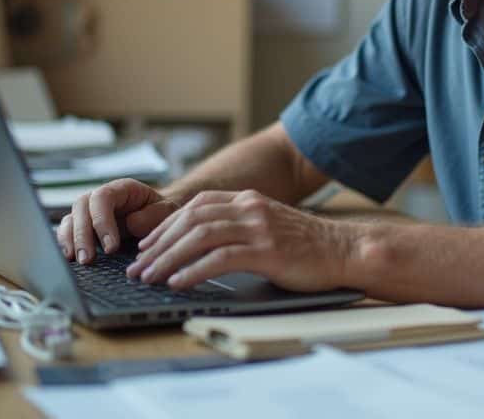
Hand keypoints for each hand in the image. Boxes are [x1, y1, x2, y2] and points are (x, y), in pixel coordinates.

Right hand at [56, 178, 179, 263]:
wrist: (157, 215)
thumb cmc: (161, 212)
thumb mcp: (166, 211)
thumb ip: (153, 215)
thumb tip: (131, 224)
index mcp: (121, 188)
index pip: (102, 197)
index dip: (102, 221)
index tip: (111, 247)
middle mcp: (101, 196)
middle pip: (81, 207)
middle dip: (83, 234)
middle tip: (88, 259)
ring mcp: (90, 210)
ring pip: (71, 218)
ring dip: (71, 240)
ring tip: (79, 261)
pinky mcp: (83, 225)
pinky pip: (67, 230)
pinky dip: (65, 242)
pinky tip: (69, 258)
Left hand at [126, 189, 357, 291]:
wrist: (345, 250)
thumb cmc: (307, 246)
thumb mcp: (268, 225)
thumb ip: (239, 226)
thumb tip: (201, 245)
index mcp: (248, 200)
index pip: (195, 205)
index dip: (166, 225)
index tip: (146, 245)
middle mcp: (250, 207)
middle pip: (191, 219)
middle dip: (158, 244)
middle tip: (138, 266)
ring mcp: (259, 227)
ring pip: (199, 236)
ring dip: (168, 258)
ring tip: (150, 277)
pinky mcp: (267, 250)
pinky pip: (220, 258)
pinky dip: (193, 270)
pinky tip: (178, 282)